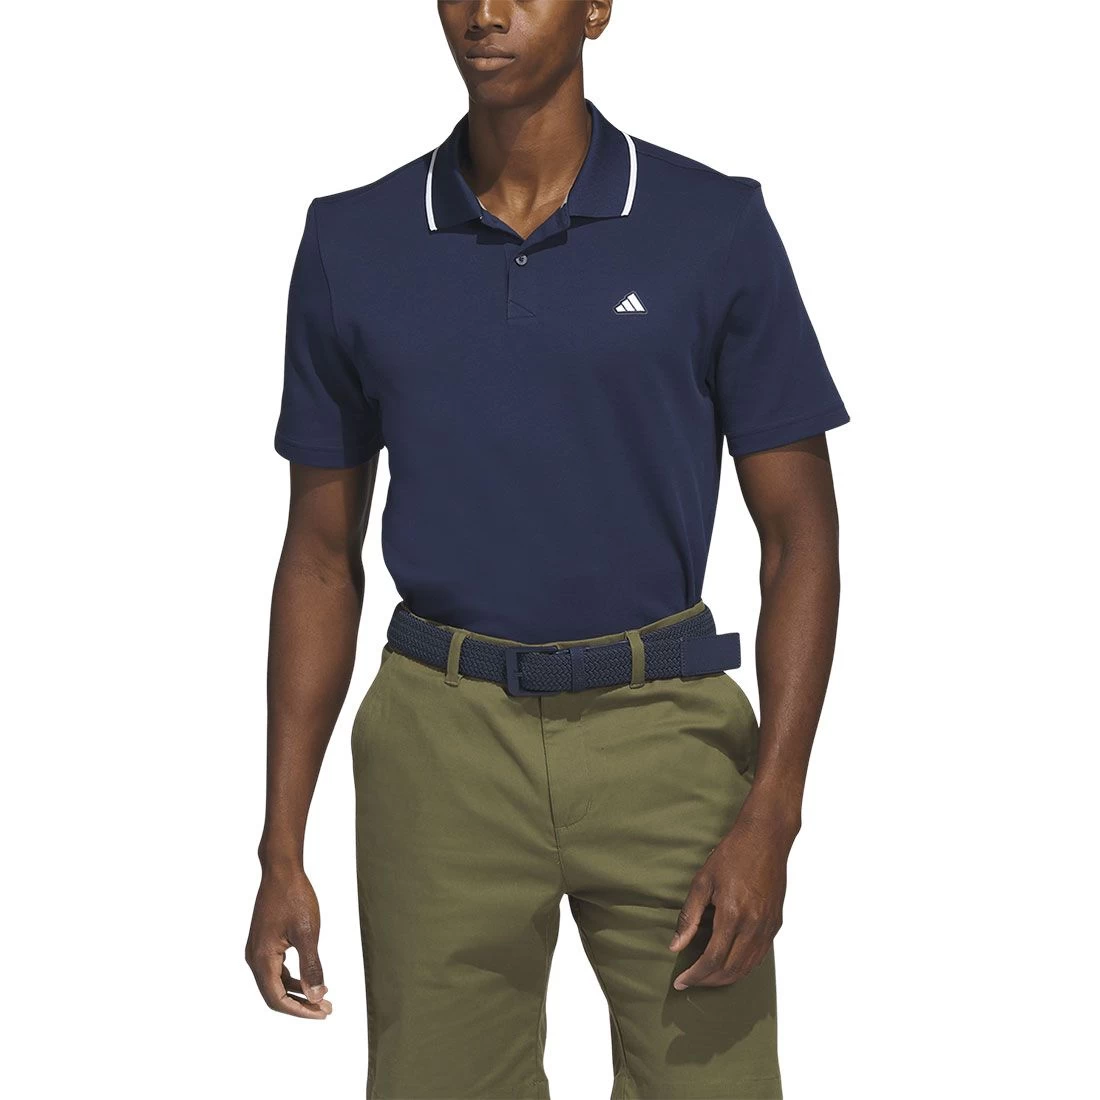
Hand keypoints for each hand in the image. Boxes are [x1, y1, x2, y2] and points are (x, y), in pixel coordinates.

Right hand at [245, 865, 332, 1017]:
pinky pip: (276, 969)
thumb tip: (316, 997)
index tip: (322, 1014)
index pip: (277, 999)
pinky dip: (292, 978)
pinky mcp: (264, 942)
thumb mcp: (308, 933)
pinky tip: (310, 979)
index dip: (300, 1011)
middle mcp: (254, 958)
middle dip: (300, 1005)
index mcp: (261, 958)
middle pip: (274, 994)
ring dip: (298, 992)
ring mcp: (257, 950)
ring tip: (322, 997)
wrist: (282, 870)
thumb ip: (311, 967)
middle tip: (326, 1009)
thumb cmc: (294, 898)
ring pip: (275, 983)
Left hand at [668, 805, 792, 988]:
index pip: (713, 959)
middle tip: (691, 981)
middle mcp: (754, 926)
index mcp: (732, 914)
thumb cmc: (732, 855)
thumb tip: (676, 946)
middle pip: (731, 970)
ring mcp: (768, 927)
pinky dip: (743, 967)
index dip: (696, 975)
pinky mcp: (776, 924)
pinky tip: (729, 963)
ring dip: (726, 978)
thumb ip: (689, 916)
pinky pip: (760, 956)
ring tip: (707, 977)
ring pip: (747, 968)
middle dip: (708, 981)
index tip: (681, 982)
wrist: (766, 838)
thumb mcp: (703, 881)